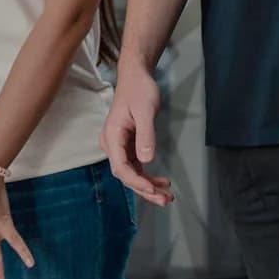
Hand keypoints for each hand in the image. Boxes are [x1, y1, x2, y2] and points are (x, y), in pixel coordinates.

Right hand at [103, 67, 174, 206]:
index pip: (121, 167)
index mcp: (112, 137)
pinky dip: (148, 176)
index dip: (136, 181)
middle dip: (144, 189)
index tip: (153, 190)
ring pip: (131, 173)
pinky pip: (136, 166)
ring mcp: (119, 146)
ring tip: (167, 196)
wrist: (136, 77)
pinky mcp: (128, 146)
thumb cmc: (139, 91)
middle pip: (125, 175)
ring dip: (148, 186)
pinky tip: (161, 182)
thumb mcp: (145, 111)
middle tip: (165, 200)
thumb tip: (146, 161)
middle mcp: (112, 145)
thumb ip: (145, 136)